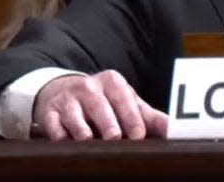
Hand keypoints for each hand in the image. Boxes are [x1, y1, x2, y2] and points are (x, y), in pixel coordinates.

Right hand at [33, 70, 168, 140]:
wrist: (64, 93)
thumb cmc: (104, 102)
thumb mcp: (126, 104)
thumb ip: (150, 118)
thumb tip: (174, 131)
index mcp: (112, 82)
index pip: (123, 98)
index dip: (131, 116)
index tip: (138, 134)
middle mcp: (88, 87)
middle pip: (98, 104)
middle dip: (107, 121)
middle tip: (114, 137)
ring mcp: (67, 99)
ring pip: (74, 114)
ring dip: (81, 128)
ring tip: (88, 139)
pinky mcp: (49, 112)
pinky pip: (52, 124)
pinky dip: (58, 133)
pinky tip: (64, 141)